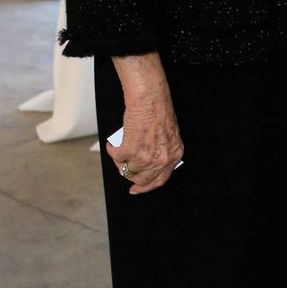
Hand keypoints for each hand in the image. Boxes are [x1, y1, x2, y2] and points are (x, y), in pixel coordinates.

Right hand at [107, 52, 183, 193]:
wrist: (150, 98)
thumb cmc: (159, 110)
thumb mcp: (169, 135)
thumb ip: (163, 150)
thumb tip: (149, 162)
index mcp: (174, 154)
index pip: (160, 180)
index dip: (146, 186)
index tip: (136, 188)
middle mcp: (162, 159)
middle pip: (143, 179)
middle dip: (131, 176)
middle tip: (123, 171)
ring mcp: (146, 157)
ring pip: (128, 170)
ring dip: (120, 162)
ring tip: (118, 151)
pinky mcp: (130, 151)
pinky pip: (117, 158)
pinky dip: (112, 151)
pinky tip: (113, 145)